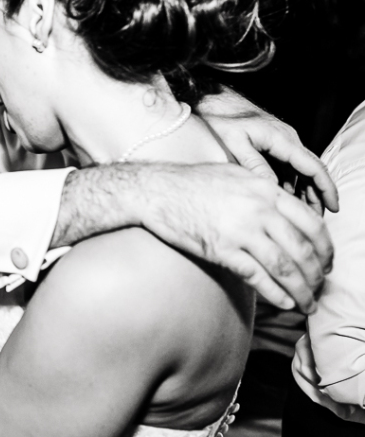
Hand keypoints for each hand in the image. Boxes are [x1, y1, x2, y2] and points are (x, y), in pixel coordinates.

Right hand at [144, 163, 330, 313]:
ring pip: (284, 266)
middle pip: (302, 248)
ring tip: (306, 303)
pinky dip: (275, 293)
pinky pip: (257, 276)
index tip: (326, 262)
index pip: (311, 223)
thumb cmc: (188, 183)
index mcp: (265, 190)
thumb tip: (282, 209)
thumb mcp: (233, 175)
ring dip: (300, 290)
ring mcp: (240, 230)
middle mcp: (258, 209)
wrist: (154, 191)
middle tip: (319, 288)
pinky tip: (283, 303)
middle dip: (316, 274)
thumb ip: (261, 191)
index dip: (325, 248)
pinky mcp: (221, 249)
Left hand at [196, 88, 337, 214]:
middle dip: (318, 194)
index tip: (332, 206)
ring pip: (301, 169)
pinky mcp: (273, 143)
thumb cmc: (221, 119)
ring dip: (305, 189)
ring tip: (303, 212)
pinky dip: (292, 181)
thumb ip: (254, 164)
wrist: (213, 100)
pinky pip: (289, 165)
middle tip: (317, 217)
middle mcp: (287, 139)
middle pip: (312, 170)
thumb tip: (272, 188)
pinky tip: (286, 195)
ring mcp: (281, 140)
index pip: (313, 167)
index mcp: (281, 139)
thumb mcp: (234, 143)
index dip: (325, 188)